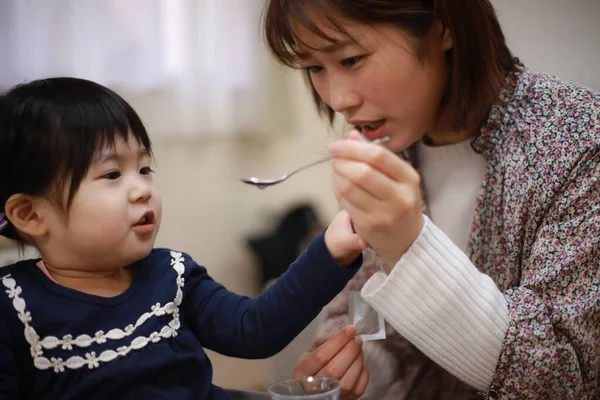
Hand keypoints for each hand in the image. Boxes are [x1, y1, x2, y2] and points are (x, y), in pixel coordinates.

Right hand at [294, 326, 368, 399]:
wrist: (317, 382)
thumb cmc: (315, 362)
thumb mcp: (313, 348)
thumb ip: (326, 341)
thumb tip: (347, 334)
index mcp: (302, 370)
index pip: (320, 356)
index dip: (338, 341)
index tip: (350, 329)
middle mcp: (313, 387)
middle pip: (334, 370)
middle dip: (350, 351)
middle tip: (357, 339)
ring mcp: (329, 395)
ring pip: (347, 382)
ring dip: (357, 362)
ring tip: (359, 350)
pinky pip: (357, 389)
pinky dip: (362, 374)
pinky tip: (359, 363)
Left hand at [329, 130, 423, 269]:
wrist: (407, 239)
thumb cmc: (398, 200)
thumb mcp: (396, 176)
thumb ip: (375, 155)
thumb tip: (351, 135)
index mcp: (410, 179)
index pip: (378, 155)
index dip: (352, 148)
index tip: (336, 145)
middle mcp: (401, 197)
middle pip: (363, 172)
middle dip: (342, 161)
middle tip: (334, 158)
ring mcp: (385, 214)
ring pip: (350, 188)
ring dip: (337, 175)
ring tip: (336, 170)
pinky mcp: (370, 226)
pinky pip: (345, 202)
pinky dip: (336, 189)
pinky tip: (338, 184)